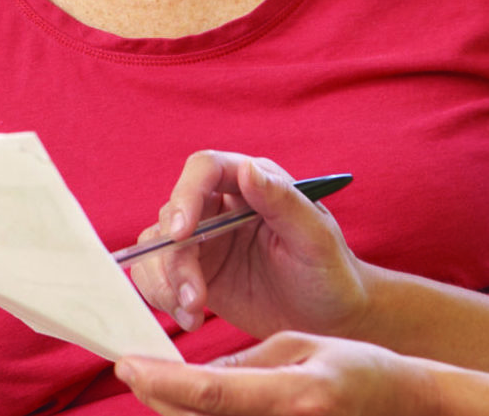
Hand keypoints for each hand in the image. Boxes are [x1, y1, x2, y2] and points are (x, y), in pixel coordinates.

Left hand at [115, 333, 440, 415]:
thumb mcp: (301, 347)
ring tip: (160, 384)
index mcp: (295, 396)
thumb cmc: (357, 370)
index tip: (128, 364)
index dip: (163, 381)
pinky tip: (193, 401)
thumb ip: (245, 362)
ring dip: (179, 410)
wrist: (402, 407)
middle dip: (160, 397)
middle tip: (137, 371)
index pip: (212, 392)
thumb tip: (194, 374)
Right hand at [128, 151, 368, 337]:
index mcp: (252, 185)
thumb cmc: (331, 272)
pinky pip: (158, 276)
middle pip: (172, 214)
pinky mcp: (195, 273)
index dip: (185, 196)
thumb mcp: (315, 238)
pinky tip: (192, 319)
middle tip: (194, 297)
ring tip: (194, 314)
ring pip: (157, 247)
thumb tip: (248, 169)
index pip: (204, 170)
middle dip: (174, 259)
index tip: (181, 234)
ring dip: (165, 282)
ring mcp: (205, 241)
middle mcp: (221, 206)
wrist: (331, 319)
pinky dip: (163, 298)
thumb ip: (282, 202)